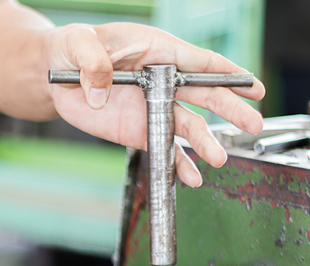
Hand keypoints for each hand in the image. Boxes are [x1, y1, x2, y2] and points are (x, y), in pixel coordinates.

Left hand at [45, 22, 265, 186]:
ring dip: (205, 142)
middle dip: (230, 109)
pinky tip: (190, 177)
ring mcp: (152, 107)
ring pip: (186, 125)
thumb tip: (101, 92)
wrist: (56, 74)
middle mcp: (162, 81)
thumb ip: (93, 64)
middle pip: (204, 95)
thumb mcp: (79, 44)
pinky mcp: (138, 130)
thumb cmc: (73, 48)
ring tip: (219, 158)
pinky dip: (177, 163)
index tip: (253, 86)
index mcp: (156, 51)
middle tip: (254, 124)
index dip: (228, 73)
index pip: (199, 62)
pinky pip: (163, 147)